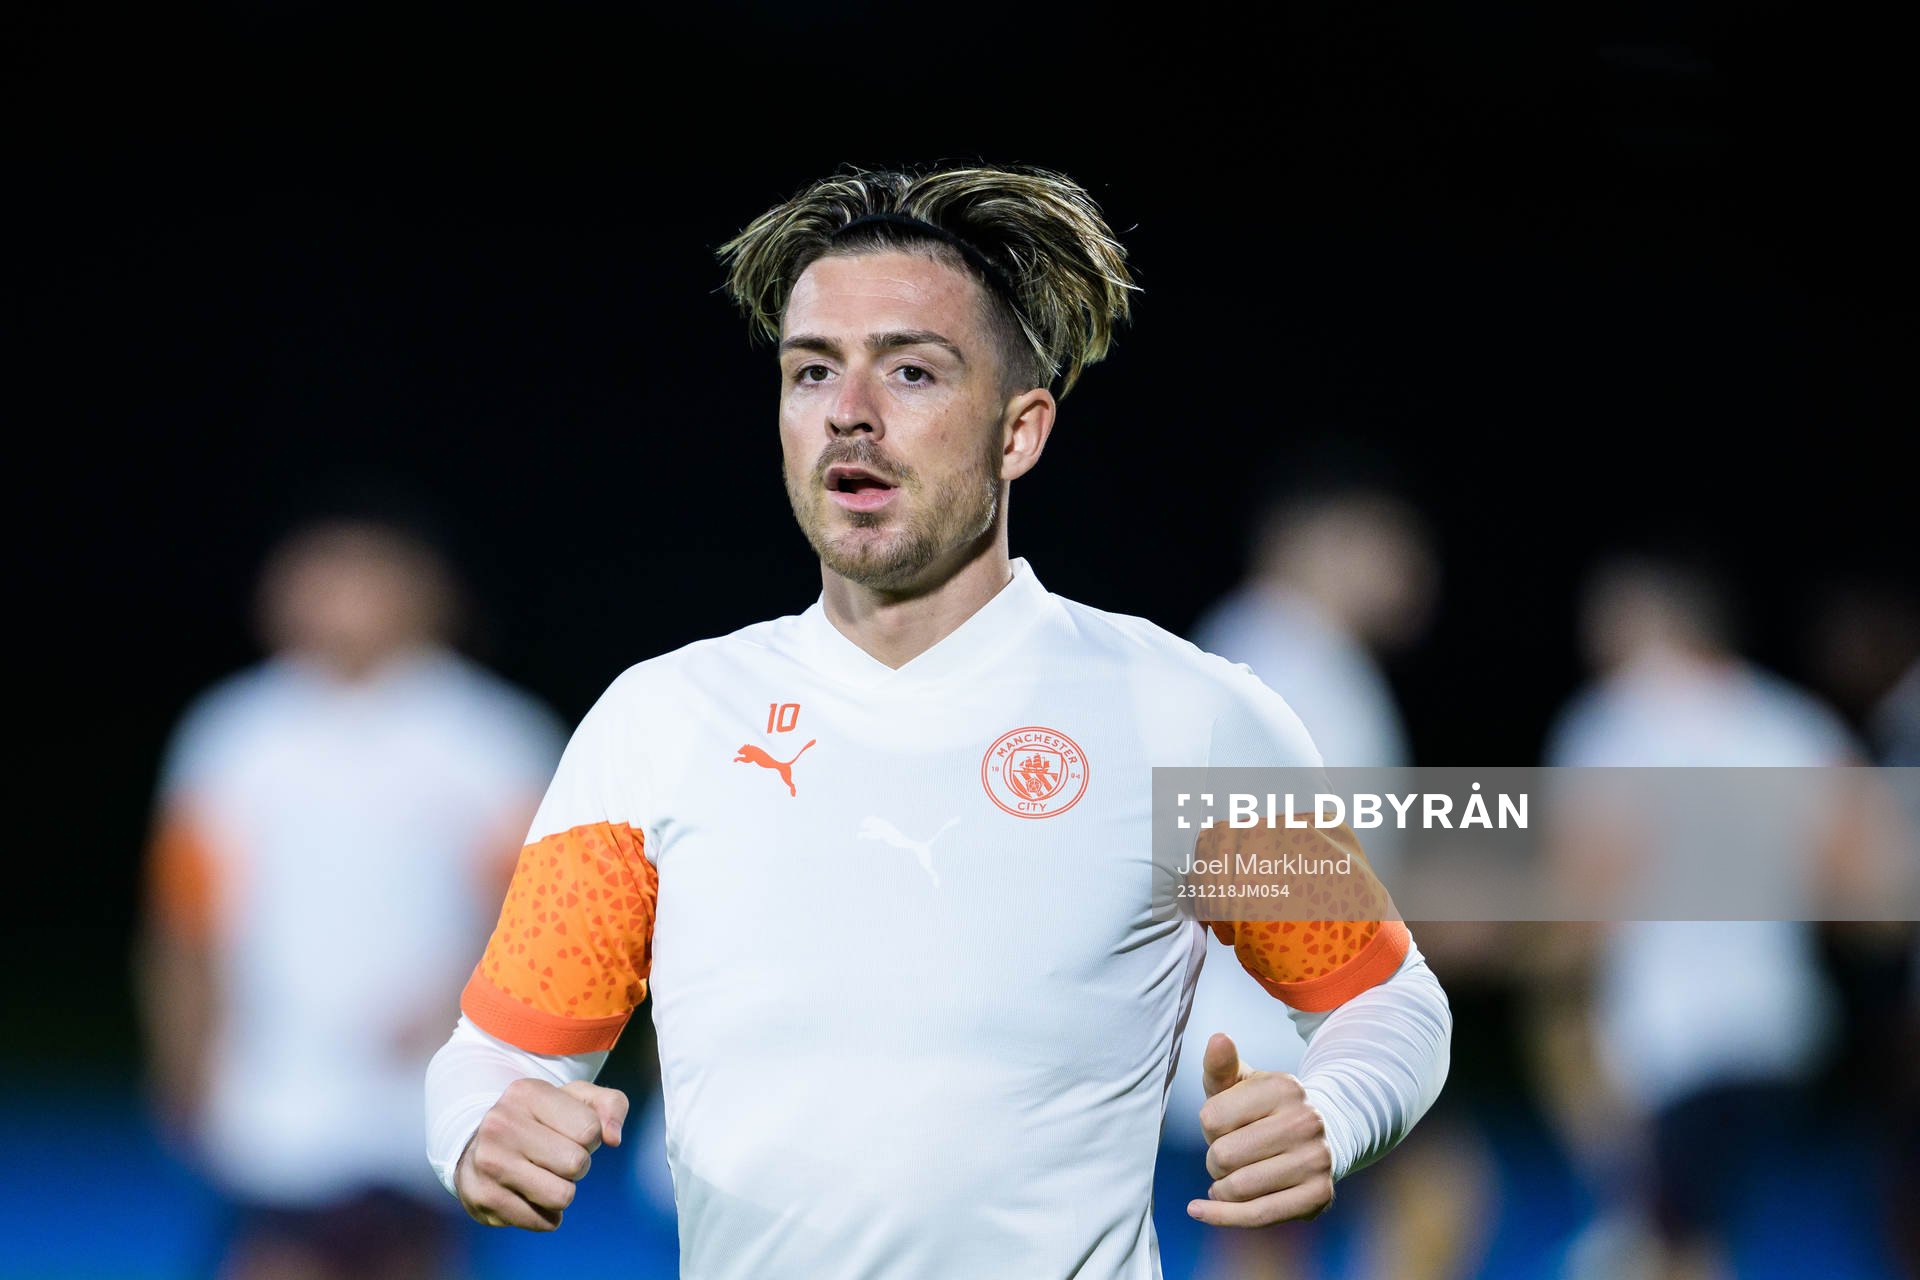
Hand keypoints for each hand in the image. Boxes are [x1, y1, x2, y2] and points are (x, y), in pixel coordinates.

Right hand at [455, 1078, 627, 1230]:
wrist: (478, 1146)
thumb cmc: (539, 1121)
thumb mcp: (576, 1099)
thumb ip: (610, 1104)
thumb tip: (614, 1138)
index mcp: (526, 1093)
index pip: (590, 1130)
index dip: (591, 1137)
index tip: (570, 1133)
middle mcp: (501, 1124)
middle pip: (577, 1164)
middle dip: (577, 1165)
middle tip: (557, 1157)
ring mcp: (488, 1162)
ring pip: (562, 1196)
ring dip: (563, 1191)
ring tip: (544, 1176)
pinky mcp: (483, 1197)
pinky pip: (543, 1222)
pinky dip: (546, 1215)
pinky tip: (529, 1195)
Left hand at [1187, 1032, 1333, 1226]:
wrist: (1319, 1137)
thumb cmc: (1263, 1110)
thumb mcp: (1240, 1084)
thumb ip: (1221, 1065)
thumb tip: (1218, 1038)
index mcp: (1284, 1087)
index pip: (1211, 1118)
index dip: (1209, 1127)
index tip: (1228, 1125)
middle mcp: (1307, 1121)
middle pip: (1222, 1156)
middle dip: (1215, 1159)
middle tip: (1232, 1153)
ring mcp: (1317, 1160)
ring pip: (1237, 1188)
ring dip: (1221, 1188)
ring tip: (1233, 1177)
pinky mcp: (1319, 1196)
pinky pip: (1258, 1215)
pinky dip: (1223, 1217)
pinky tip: (1201, 1209)